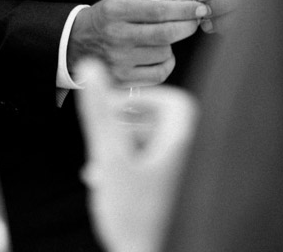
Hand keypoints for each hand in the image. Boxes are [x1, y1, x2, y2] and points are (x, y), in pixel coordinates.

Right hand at [69, 0, 200, 86]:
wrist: (76, 43)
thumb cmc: (105, 19)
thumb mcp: (122, 0)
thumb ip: (155, 0)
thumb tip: (188, 2)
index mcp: (117, 12)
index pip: (159, 11)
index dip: (184, 10)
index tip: (199, 7)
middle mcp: (117, 37)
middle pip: (166, 34)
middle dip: (187, 26)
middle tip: (195, 20)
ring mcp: (119, 61)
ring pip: (165, 53)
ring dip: (171, 45)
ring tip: (160, 39)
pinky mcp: (122, 80)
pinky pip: (159, 74)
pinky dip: (166, 64)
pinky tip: (160, 56)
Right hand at [75, 60, 198, 251]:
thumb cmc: (133, 214)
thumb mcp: (110, 157)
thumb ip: (100, 113)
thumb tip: (91, 68)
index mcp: (183, 141)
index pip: (173, 101)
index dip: (141, 101)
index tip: (114, 113)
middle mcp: (191, 156)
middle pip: (161, 125)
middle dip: (126, 129)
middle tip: (102, 143)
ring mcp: (185, 178)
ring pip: (154, 149)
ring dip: (124, 152)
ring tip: (98, 169)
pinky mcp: (176, 196)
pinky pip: (155, 171)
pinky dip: (132, 170)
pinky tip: (107, 184)